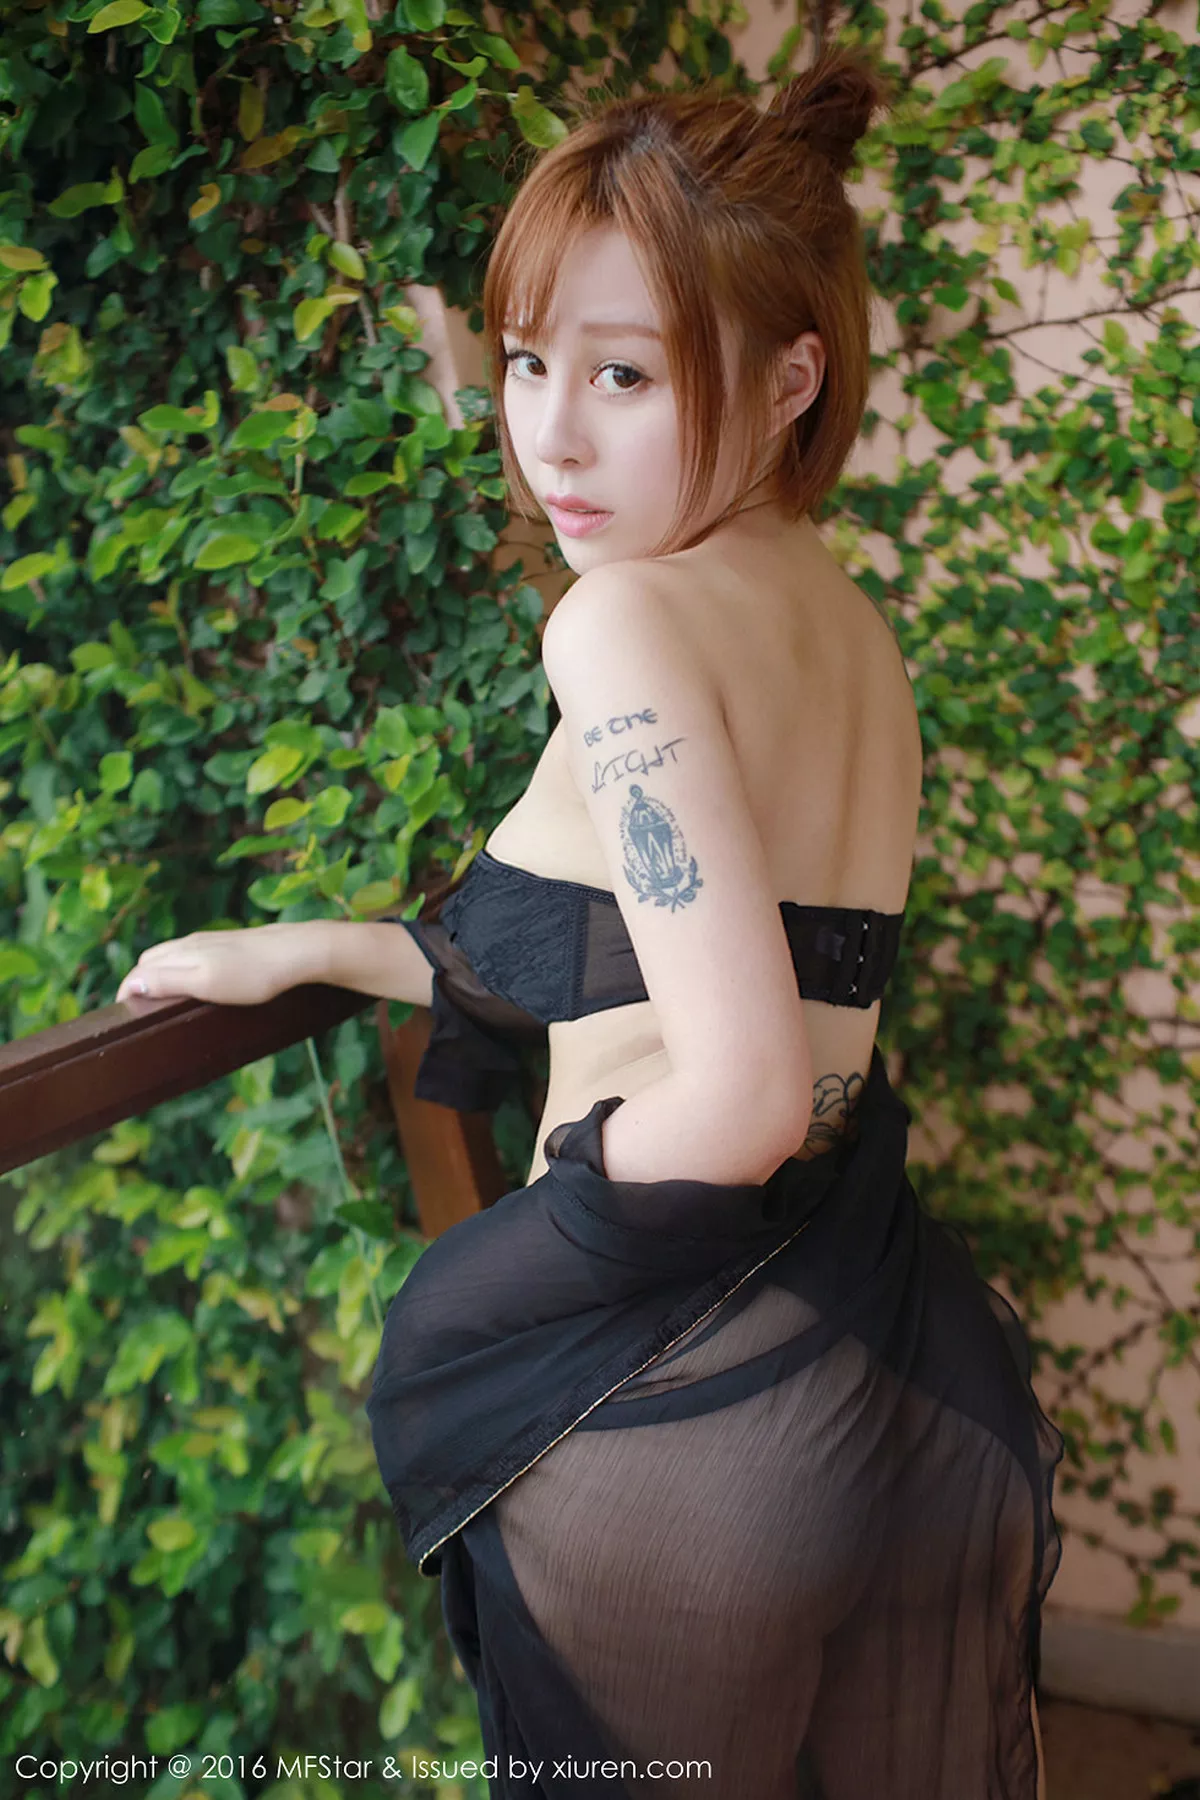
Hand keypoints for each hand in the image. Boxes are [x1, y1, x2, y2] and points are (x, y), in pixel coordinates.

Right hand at [115, 925, 295, 1007]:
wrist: (296, 953)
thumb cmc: (252, 974)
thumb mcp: (205, 983)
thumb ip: (167, 981)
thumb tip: (130, 983)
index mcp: (181, 953)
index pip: (139, 970)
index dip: (127, 991)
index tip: (124, 1013)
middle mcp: (189, 944)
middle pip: (150, 961)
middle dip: (140, 981)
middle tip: (143, 1008)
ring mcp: (209, 942)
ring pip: (171, 956)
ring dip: (160, 974)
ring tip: (165, 998)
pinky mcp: (226, 944)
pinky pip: (191, 955)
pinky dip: (181, 969)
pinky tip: (196, 982)